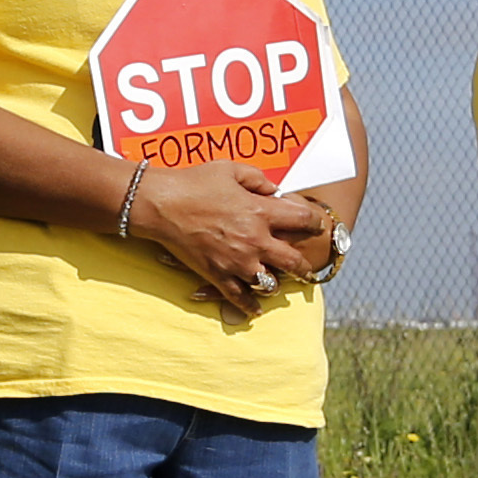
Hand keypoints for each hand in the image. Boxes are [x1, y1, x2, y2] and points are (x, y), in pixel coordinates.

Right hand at [130, 159, 325, 315]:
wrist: (161, 204)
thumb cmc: (194, 182)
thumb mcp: (230, 169)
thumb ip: (258, 179)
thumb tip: (274, 190)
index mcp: (261, 212)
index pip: (303, 221)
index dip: (315, 223)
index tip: (316, 225)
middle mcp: (255, 241)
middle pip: (294, 261)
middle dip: (304, 265)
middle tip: (307, 267)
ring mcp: (237, 262)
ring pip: (270, 283)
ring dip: (276, 282)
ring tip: (276, 281)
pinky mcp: (218, 275)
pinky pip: (240, 298)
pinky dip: (250, 306)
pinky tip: (256, 308)